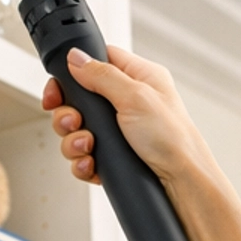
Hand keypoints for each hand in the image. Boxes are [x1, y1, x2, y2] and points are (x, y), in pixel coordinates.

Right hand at [43, 45, 210, 190]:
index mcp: (138, 78)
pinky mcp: (112, 155)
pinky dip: (82, 162)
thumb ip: (102, 75)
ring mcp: (118, 131)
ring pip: (76, 130)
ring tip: (87, 145)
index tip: (58, 90)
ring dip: (74, 141)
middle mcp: (126, 102)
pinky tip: (90, 164)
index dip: (72, 73)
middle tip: (75, 122)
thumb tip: (76, 57)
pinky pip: (83, 155)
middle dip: (68, 115)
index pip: (96, 62)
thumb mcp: (136, 97)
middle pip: (78, 100)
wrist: (182, 183)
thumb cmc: (174, 139)